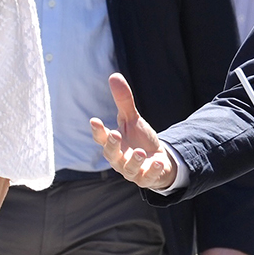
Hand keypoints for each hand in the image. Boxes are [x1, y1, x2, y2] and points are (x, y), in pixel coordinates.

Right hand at [90, 74, 177, 190]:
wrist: (157, 161)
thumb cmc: (139, 140)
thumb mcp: (132, 119)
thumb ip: (123, 101)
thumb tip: (114, 76)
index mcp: (113, 143)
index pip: (101, 138)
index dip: (97, 131)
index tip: (94, 120)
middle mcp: (119, 158)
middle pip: (111, 154)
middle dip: (112, 145)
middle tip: (116, 135)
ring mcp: (131, 170)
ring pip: (128, 168)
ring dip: (133, 160)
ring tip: (140, 152)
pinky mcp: (145, 178)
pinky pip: (147, 177)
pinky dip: (152, 171)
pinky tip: (158, 162)